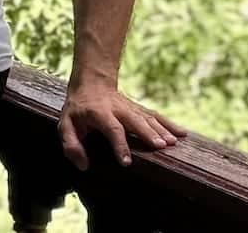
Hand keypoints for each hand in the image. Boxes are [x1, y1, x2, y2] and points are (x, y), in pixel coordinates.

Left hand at [57, 83, 188, 170]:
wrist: (92, 83)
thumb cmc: (77, 109)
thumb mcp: (65, 125)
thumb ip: (71, 146)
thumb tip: (84, 165)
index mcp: (100, 114)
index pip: (112, 129)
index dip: (119, 145)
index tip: (126, 162)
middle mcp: (119, 109)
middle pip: (136, 121)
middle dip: (148, 134)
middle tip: (161, 147)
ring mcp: (131, 108)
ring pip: (149, 117)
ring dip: (162, 129)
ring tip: (173, 142)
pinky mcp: (139, 109)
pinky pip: (156, 116)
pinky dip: (170, 124)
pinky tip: (182, 133)